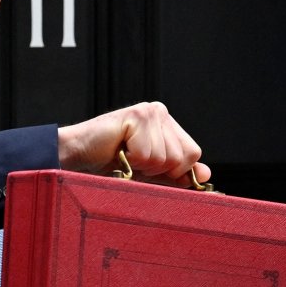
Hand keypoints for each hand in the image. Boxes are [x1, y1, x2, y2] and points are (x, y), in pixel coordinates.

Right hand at [57, 102, 210, 187]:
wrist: (77, 156)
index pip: (192, 154)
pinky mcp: (136, 115)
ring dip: (142, 166)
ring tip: (124, 155)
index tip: (147, 168)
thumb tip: (208, 174)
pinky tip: (117, 150)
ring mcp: (149, 112)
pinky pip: (148, 154)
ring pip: (165, 157)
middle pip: (183, 157)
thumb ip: (178, 173)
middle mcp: (160, 113)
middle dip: (157, 170)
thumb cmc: (111, 164)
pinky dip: (131, 161)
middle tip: (132, 160)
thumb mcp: (150, 173)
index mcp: (167, 124)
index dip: (174, 171)